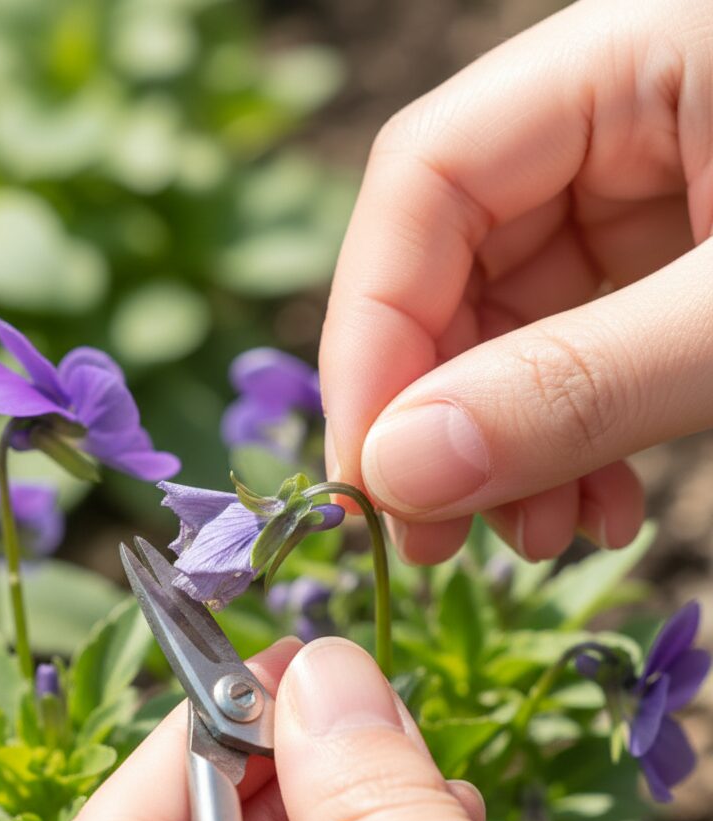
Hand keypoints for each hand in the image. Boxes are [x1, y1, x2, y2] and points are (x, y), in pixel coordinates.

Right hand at [320, 0, 712, 563]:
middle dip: (440, 416)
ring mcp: (654, 188)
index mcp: (633, 50)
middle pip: (455, 263)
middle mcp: (621, 113)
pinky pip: (585, 349)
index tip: (369, 474)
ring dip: (505, 448)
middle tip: (435, 537)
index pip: (424, 180)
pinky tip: (592, 508)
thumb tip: (398, 472)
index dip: (371, 335)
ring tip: (534, 540)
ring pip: (514, 324)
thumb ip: (583, 383)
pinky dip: (573, 440)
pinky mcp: (685, 256)